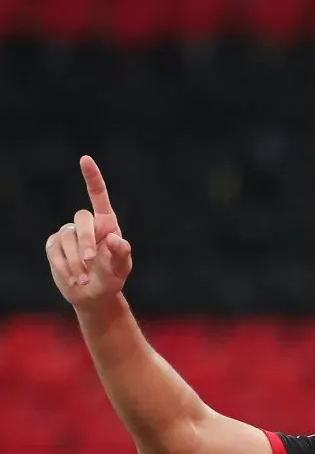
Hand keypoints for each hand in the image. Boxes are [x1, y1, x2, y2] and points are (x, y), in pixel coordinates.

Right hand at [45, 156, 132, 306]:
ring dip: (76, 261)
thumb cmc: (112, 277)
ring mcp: (68, 234)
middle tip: (90, 261)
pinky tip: (74, 278)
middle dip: (85, 240)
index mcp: (107, 224)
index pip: (99, 196)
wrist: (94, 294)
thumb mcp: (122, 268)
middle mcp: (87, 225)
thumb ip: (122, 253)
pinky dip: (65, 267)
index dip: (92, 177)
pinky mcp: (54, 246)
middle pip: (81, 218)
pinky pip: (55, 252)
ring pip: (67, 238)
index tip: (85, 159)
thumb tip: (114, 238)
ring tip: (85, 278)